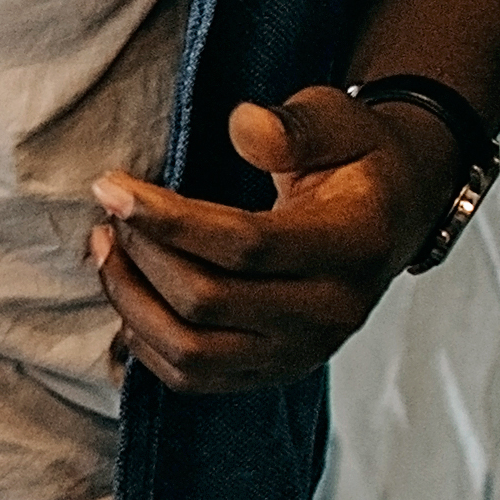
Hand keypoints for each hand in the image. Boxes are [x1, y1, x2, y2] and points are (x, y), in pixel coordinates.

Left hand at [90, 85, 462, 394]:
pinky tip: (128, 294)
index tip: (112, 187)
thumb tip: (243, 124)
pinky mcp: (276, 371)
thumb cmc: (356, 159)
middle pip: (209, 302)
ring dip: (132, 302)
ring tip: (107, 248)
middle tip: (110, 210)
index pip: (247, 245)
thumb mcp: (337, 120)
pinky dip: (146, 344)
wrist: (392, 212)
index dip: (169, 220)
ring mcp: (304, 352)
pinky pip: (195, 379)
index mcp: (353, 245)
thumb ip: (295, 125)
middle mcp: (332, 311)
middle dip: (142, 255)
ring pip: (192, 352)